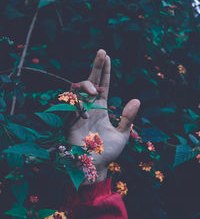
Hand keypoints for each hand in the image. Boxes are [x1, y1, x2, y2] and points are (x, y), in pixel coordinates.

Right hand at [67, 49, 139, 183]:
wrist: (94, 166)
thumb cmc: (108, 152)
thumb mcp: (123, 134)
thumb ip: (128, 118)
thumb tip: (137, 100)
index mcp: (102, 108)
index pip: (103, 85)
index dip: (105, 71)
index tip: (107, 56)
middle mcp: (90, 106)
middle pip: (91, 81)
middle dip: (96, 66)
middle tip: (102, 52)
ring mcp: (79, 111)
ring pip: (78, 89)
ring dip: (86, 86)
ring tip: (95, 93)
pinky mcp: (69, 119)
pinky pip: (71, 105)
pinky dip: (78, 106)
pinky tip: (85, 115)